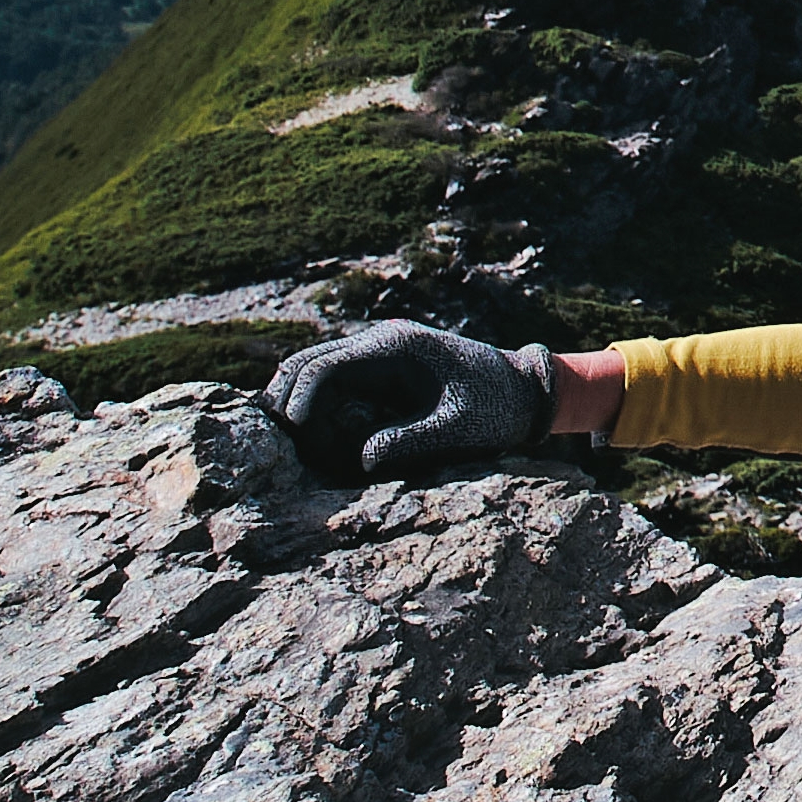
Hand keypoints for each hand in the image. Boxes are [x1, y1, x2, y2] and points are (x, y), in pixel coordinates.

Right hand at [264, 321, 559, 482]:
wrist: (526, 389)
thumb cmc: (496, 410)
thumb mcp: (457, 431)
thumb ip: (409, 442)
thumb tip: (359, 460)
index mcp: (396, 348)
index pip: (325, 366)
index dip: (299, 401)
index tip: (292, 438)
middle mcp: (381, 340)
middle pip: (307, 360)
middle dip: (285, 399)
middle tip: (275, 444)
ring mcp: (379, 349)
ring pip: (314, 365)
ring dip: (295, 398)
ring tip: (285, 442)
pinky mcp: (381, 364)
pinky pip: (334, 376)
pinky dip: (315, 399)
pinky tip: (308, 432)